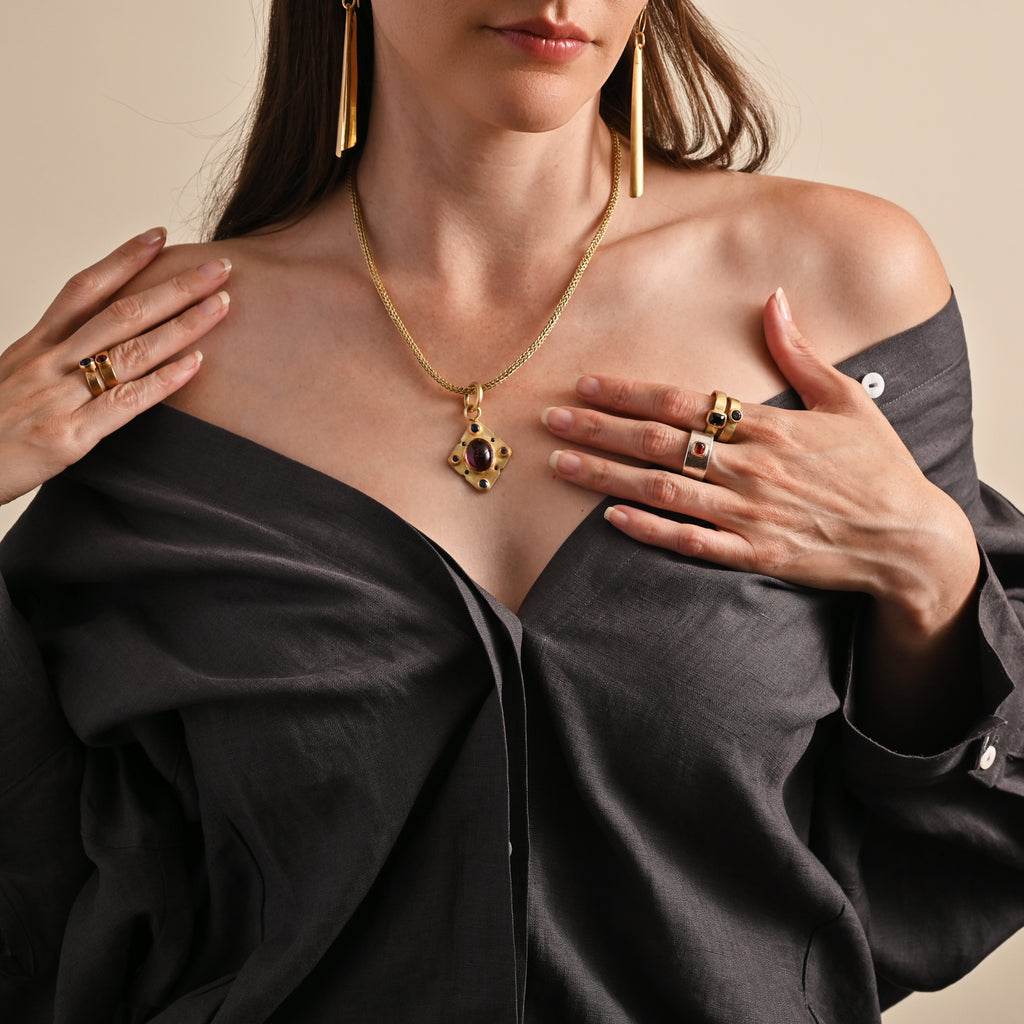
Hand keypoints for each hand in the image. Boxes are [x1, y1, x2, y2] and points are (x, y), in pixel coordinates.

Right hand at [0, 228, 229, 504]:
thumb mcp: (13, 382)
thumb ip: (52, 365)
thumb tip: (92, 351)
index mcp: (35, 346)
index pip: (83, 290)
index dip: (123, 260)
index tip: (159, 236)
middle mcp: (48, 362)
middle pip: (121, 312)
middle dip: (174, 286)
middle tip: (219, 267)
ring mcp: (59, 397)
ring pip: (131, 350)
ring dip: (182, 325)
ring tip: (221, 305)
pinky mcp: (67, 436)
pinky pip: (125, 401)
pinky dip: (164, 381)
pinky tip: (197, 363)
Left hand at [543, 288, 978, 635]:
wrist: (908, 537)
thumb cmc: (878, 466)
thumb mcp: (847, 398)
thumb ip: (800, 353)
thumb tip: (775, 300)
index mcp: (767, 426)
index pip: (681, 401)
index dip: (628, 392)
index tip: (586, 383)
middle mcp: (749, 467)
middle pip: (658, 443)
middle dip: (599, 429)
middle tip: (551, 420)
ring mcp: (748, 513)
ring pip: (662, 491)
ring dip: (607, 477)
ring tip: (561, 465)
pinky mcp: (753, 553)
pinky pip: (690, 542)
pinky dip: (650, 531)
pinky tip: (610, 520)